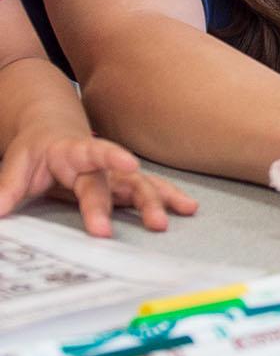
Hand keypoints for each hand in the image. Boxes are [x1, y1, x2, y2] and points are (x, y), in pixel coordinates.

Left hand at [0, 131, 196, 236]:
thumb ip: (8, 188)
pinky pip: (146, 190)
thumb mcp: (17, 163)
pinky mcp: (120, 184)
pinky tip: (186, 209)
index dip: (113, 157)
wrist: (52, 130)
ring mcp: (114, 173)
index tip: (130, 165)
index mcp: (75, 151)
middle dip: (141, 202)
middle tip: (152, 225)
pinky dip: (166, 197)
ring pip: (142, 184)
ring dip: (161, 199)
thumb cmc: (36, 148)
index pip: (95, 153)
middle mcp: (102, 163)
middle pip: (123, 180)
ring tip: (182, 212)